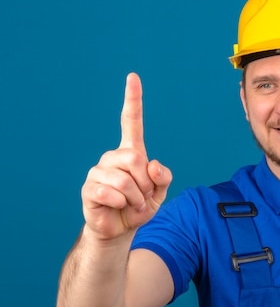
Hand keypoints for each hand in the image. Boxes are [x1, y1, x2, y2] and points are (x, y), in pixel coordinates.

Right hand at [81, 73, 171, 240]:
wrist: (121, 229)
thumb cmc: (139, 206)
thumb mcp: (160, 192)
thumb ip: (163, 177)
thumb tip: (152, 165)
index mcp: (132, 153)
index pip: (131, 122)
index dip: (132, 100)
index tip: (133, 77)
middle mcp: (113, 157)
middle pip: (135, 158)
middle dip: (145, 183)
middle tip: (142, 196)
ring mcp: (99, 171)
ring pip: (125, 180)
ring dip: (135, 197)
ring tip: (130, 204)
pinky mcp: (89, 188)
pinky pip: (111, 193)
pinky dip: (122, 205)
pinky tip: (117, 207)